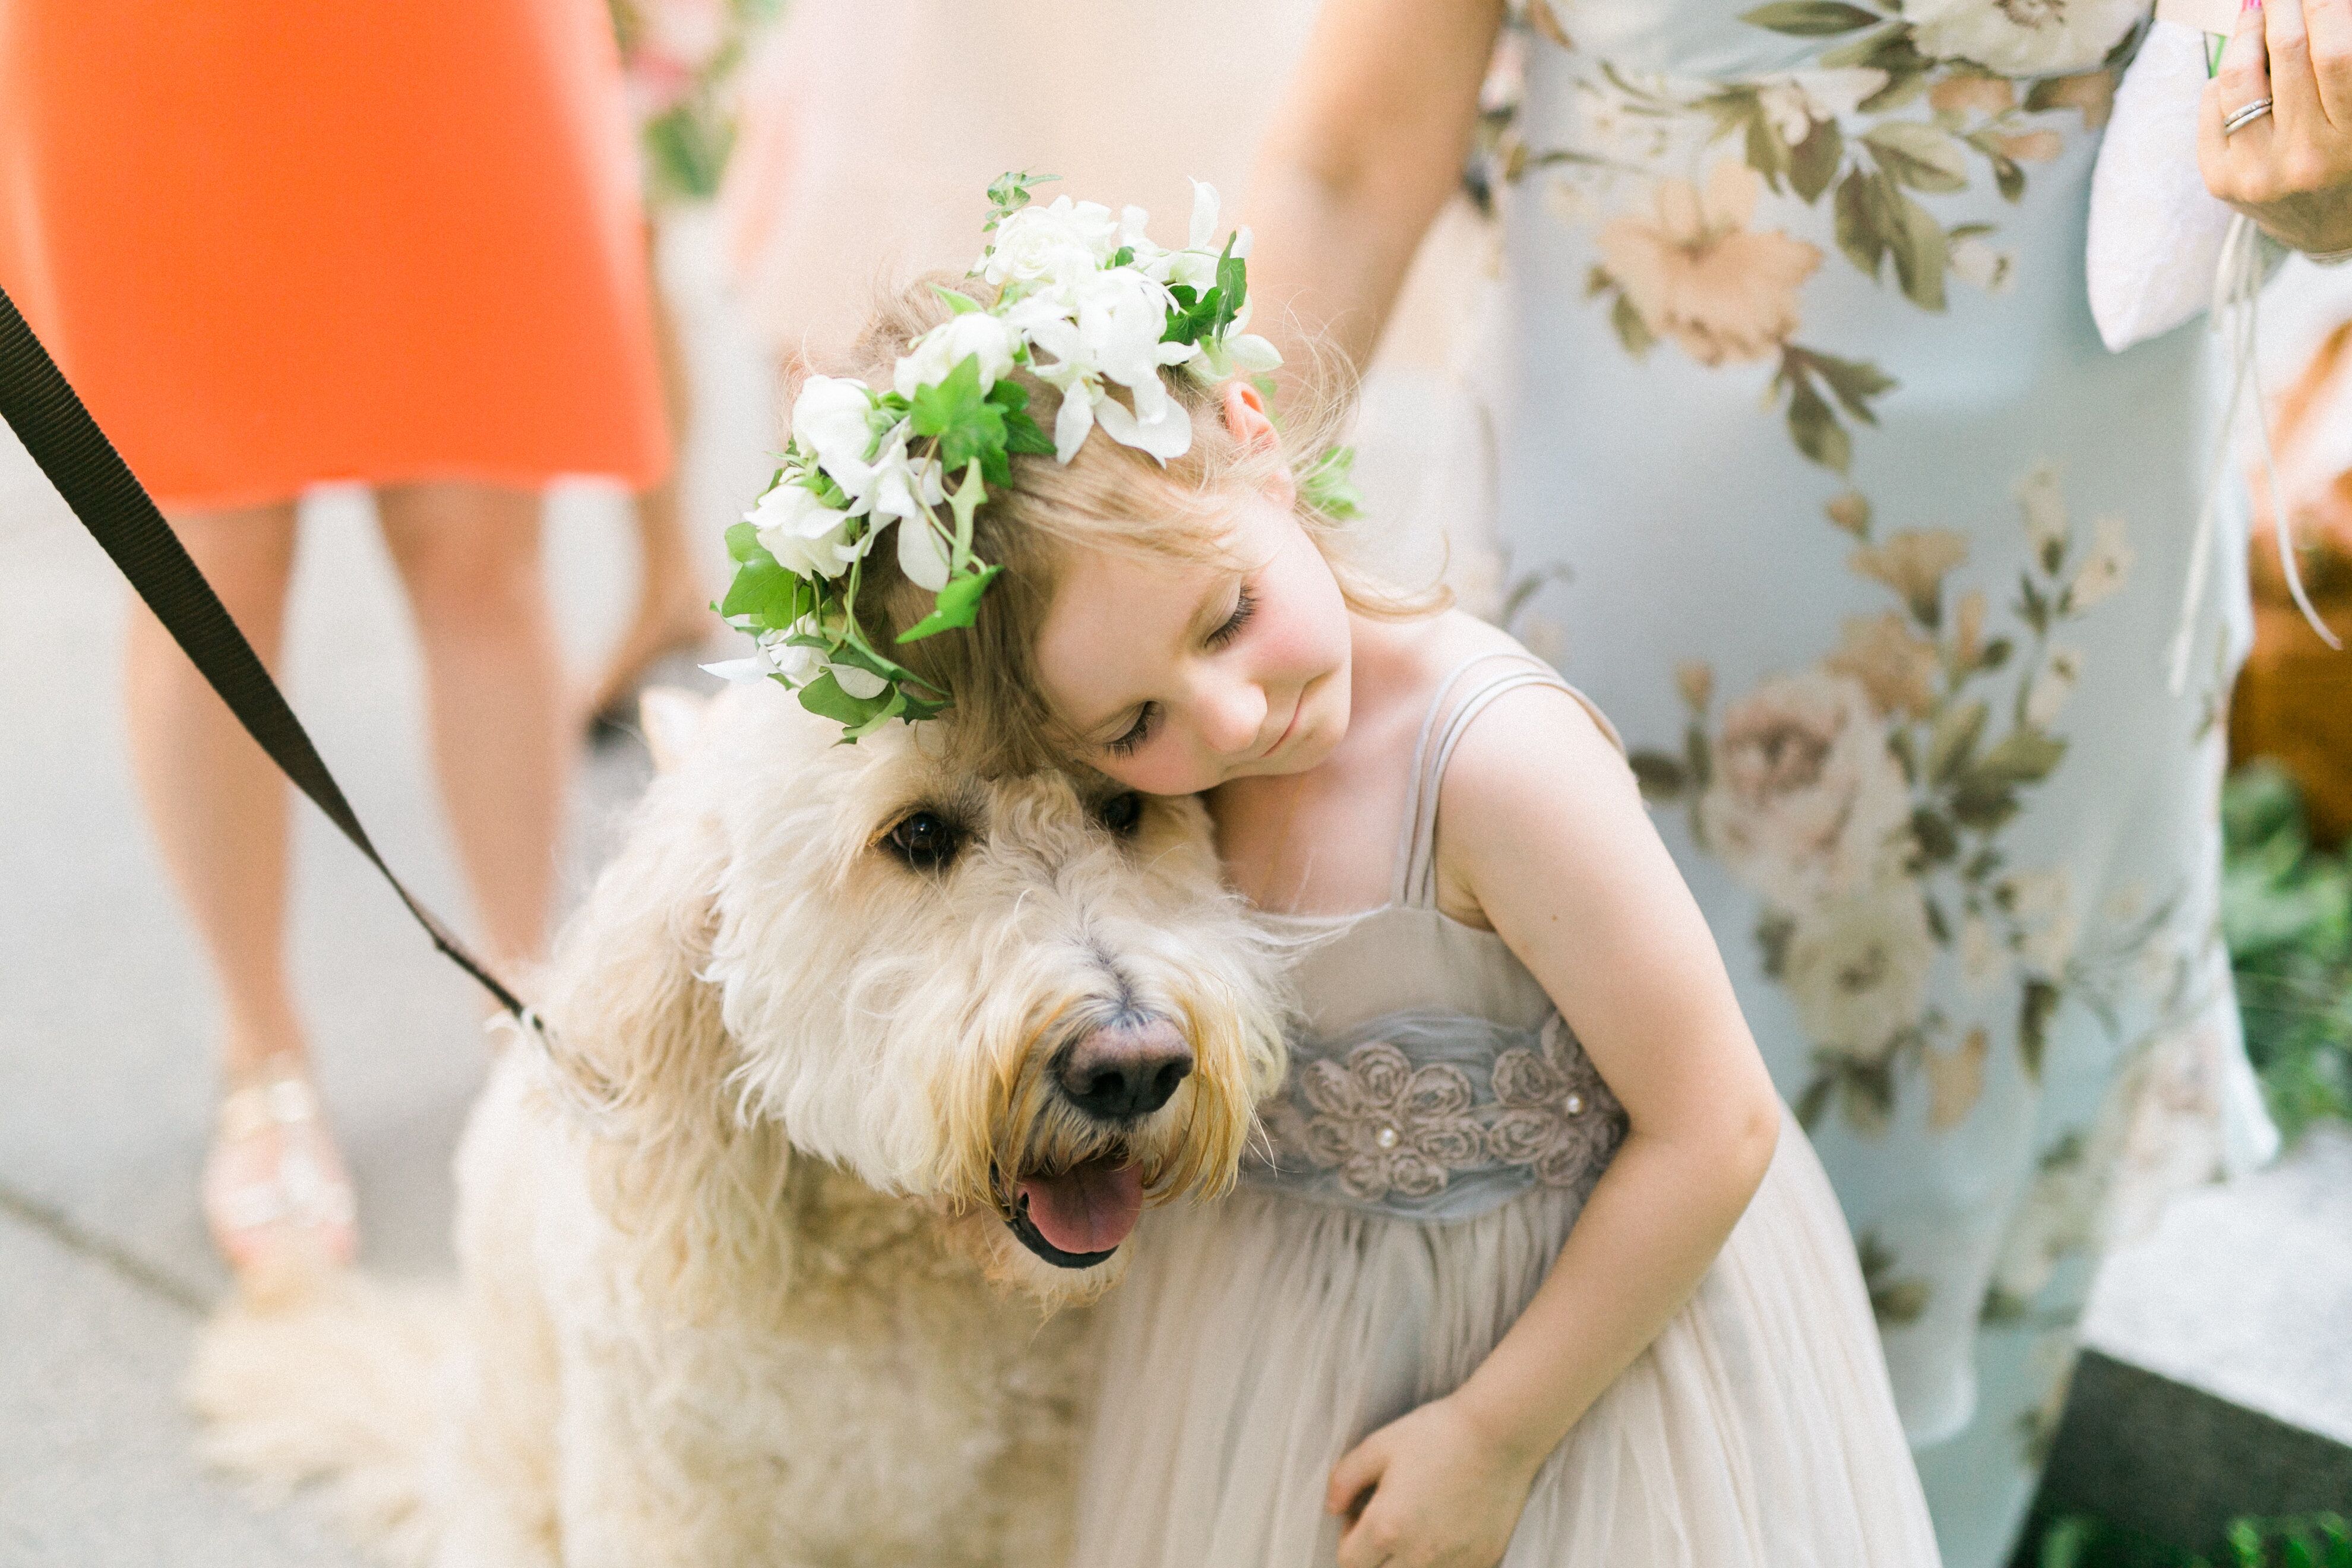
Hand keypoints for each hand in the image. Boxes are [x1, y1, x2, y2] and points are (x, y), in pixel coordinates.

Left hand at [1325, 1395, 1545, 1567]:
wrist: (1499, 1434)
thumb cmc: (1437, 1434)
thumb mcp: (1379, 1445)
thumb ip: (1344, 1479)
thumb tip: (1332, 1508)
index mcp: (1387, 1529)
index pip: (1349, 1563)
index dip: (1348, 1540)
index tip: (1361, 1516)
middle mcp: (1419, 1555)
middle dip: (1374, 1557)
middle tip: (1386, 1523)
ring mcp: (1454, 1563)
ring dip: (1407, 1561)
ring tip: (1415, 1526)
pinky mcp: (1482, 1561)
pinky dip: (1441, 1561)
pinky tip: (1445, 1530)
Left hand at [2200, 0, 2351, 253]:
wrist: (2320, 225)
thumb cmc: (2348, 154)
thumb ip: (2342, 63)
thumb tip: (2321, 7)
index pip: (2338, 55)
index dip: (2325, 7)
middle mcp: (2305, 159)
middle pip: (2290, 53)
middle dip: (2285, 6)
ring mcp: (2257, 172)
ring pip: (2240, 76)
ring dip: (2248, 31)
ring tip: (2258, 9)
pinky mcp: (2219, 179)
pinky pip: (2213, 102)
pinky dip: (2228, 75)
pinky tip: (2244, 69)